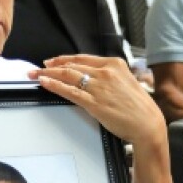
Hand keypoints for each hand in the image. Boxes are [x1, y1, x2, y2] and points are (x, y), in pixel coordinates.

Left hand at [37, 55, 163, 149]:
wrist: (147, 124)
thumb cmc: (139, 108)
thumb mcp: (127, 83)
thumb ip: (111, 78)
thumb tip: (94, 78)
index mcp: (114, 64)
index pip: (83, 58)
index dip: (64, 59)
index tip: (53, 61)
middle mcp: (105, 72)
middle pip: (72, 65)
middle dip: (51, 66)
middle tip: (37, 68)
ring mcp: (99, 86)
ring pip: (67, 75)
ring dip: (47, 74)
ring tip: (35, 75)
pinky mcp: (93, 102)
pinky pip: (69, 91)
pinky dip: (54, 85)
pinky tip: (44, 83)